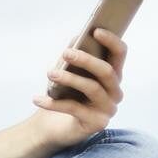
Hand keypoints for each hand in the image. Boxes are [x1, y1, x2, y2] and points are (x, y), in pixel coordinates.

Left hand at [31, 27, 126, 147]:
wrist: (54, 126)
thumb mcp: (69, 72)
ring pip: (92, 88)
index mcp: (112, 75)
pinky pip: (75, 109)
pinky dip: (54, 103)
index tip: (95, 31)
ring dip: (69, 78)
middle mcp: (115, 92)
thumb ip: (75, 55)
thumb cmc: (65, 94)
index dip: (111, 41)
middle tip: (65, 53)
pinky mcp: (97, 124)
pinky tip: (37, 99)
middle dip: (86, 60)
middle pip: (107, 71)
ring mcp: (108, 109)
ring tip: (50, 73)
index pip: (120, 54)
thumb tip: (76, 38)